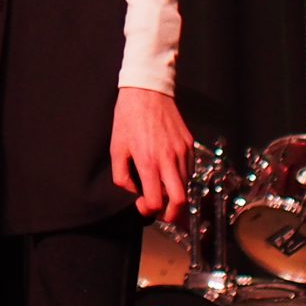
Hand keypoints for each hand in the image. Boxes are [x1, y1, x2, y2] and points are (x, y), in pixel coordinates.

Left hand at [109, 87, 190, 222]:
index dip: (149, 211)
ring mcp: (182, 152)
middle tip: (161, 213)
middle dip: (172, 215)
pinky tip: (167, 173)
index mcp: (149, 162)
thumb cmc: (128, 118)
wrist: (147, 90)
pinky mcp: (189, 144)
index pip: (157, 202)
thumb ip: (122, 177)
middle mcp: (169, 160)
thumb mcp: (116, 148)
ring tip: (161, 190)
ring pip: (186, 187)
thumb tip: (133, 193)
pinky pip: (189, 170)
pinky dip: (180, 178)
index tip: (142, 204)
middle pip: (180, 201)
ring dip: (174, 195)